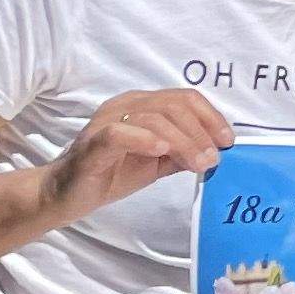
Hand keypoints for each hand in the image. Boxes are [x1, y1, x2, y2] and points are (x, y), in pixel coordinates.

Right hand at [47, 87, 232, 221]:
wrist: (66, 194)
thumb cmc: (112, 173)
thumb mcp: (157, 162)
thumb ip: (182, 152)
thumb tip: (216, 152)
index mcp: (142, 105)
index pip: (184, 98)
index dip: (210, 117)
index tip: (228, 141)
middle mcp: (125, 106)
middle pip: (173, 106)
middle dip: (200, 131)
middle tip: (213, 158)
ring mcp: (106, 122)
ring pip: (153, 118)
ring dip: (182, 141)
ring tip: (198, 163)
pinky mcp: (92, 144)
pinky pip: (119, 133)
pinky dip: (145, 139)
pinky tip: (162, 152)